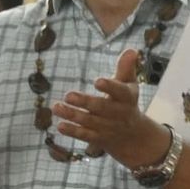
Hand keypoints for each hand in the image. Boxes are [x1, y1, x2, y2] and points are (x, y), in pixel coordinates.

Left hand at [50, 48, 168, 169]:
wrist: (133, 136)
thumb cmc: (127, 102)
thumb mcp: (129, 84)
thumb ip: (126, 68)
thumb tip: (132, 50)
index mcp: (127, 98)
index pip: (120, 91)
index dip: (109, 87)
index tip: (97, 81)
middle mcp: (119, 114)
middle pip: (102, 108)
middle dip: (85, 102)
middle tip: (68, 95)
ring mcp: (108, 128)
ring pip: (90, 122)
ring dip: (72, 115)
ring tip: (56, 107)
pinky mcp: (98, 138)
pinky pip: (85, 135)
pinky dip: (73, 131)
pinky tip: (60, 125)